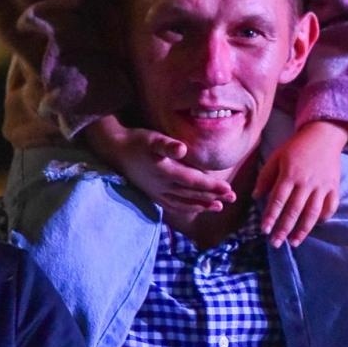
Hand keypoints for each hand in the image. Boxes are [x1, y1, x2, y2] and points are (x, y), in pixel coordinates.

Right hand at [86, 115, 234, 216]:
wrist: (114, 150)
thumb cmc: (137, 141)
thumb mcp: (152, 138)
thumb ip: (166, 145)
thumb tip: (182, 149)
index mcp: (166, 172)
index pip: (194, 182)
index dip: (212, 187)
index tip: (229, 190)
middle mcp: (163, 186)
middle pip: (192, 194)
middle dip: (213, 197)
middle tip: (232, 198)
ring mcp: (157, 192)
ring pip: (183, 203)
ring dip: (202, 205)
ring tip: (218, 207)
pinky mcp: (152, 194)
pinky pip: (172, 205)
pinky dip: (185, 208)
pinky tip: (193, 208)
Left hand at [253, 120, 347, 246]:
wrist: (324, 135)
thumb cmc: (296, 147)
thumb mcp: (276, 157)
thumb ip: (265, 177)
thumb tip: (256, 197)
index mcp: (290, 174)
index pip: (278, 200)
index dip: (271, 217)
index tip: (264, 230)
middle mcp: (306, 182)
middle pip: (294, 210)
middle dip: (283, 229)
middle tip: (275, 243)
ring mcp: (322, 186)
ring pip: (312, 213)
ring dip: (302, 230)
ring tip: (293, 242)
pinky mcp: (334, 187)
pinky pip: (330, 207)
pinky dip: (323, 218)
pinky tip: (313, 226)